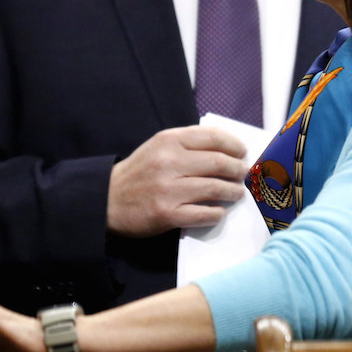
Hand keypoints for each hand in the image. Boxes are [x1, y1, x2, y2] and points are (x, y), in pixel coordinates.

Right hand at [106, 125, 247, 236]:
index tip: (242, 152)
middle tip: (243, 174)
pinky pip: (204, 214)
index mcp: (168, 140)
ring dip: (233, 191)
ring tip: (237, 192)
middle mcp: (169, 162)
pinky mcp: (167, 214)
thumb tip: (225, 149)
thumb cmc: (139, 172)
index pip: (212, 137)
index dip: (234, 144)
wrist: (108, 200)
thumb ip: (187, 144)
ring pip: (215, 188)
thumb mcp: (158, 147)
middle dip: (237, 169)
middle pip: (219, 163)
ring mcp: (168, 189)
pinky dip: (217, 213)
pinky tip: (219, 211)